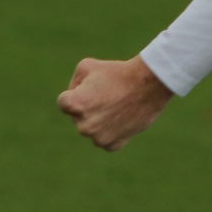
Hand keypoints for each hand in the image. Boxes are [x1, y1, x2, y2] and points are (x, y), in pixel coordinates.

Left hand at [57, 56, 173, 150]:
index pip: (63, 103)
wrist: (148, 85)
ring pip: (91, 129)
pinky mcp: (113, 145)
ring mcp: (99, 138)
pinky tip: (121, 117)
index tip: (90, 88)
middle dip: (87, 107)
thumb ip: (74, 83)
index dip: (75, 93)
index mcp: (75, 105)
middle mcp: (84, 126)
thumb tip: (74, 97)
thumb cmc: (117, 72)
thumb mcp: (86, 66)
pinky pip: (105, 139)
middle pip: (77, 116)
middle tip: (107, 96)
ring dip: (98, 120)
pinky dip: (111, 131)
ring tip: (115, 105)